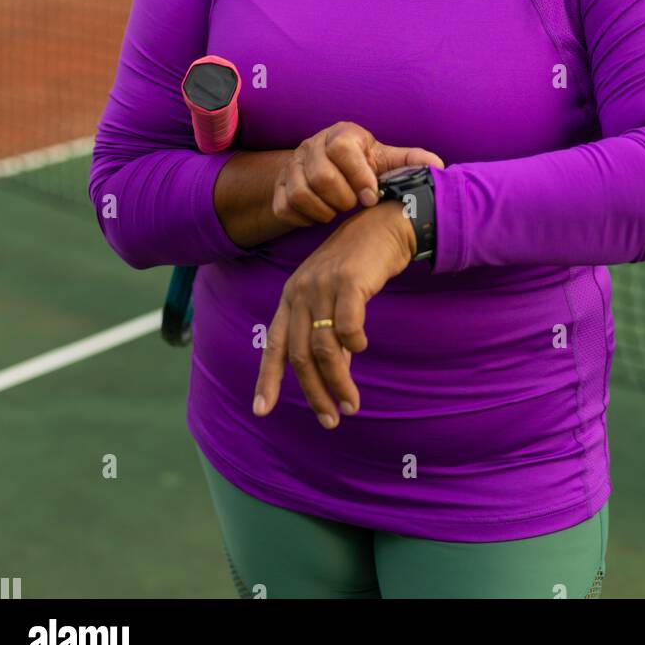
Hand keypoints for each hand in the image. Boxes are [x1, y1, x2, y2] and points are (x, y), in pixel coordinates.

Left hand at [252, 200, 416, 426]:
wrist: (383, 225)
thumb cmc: (359, 264)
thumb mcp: (334, 297)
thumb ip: (328, 333)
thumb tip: (333, 377)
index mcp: (291, 297)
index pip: (274, 345)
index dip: (267, 379)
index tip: (261, 411)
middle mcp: (301, 292)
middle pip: (299, 355)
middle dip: (314, 393)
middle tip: (331, 419)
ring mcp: (322, 286)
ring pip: (323, 348)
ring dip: (338, 382)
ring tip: (351, 404)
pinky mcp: (348, 281)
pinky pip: (347, 326)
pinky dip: (354, 343)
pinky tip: (362, 348)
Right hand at [271, 121, 443, 225]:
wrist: (327, 167)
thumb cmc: (363, 164)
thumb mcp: (386, 160)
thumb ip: (410, 162)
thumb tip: (438, 167)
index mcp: (341, 134)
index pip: (342, 148)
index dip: (359, 176)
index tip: (371, 197)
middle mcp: (312, 145)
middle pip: (321, 176)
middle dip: (343, 199)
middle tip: (354, 205)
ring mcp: (291, 166)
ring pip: (300, 194)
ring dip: (323, 210)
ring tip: (337, 211)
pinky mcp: (278, 186)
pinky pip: (284, 207)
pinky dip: (303, 219)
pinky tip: (319, 216)